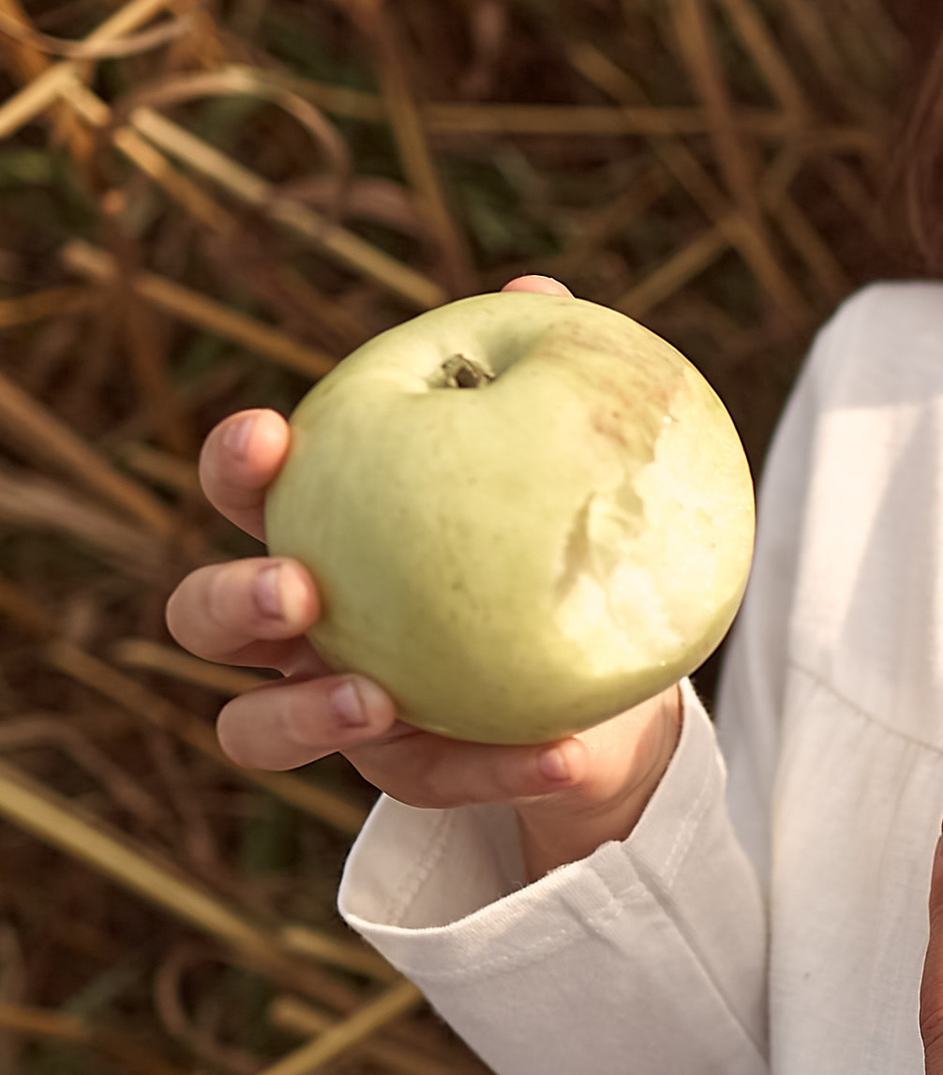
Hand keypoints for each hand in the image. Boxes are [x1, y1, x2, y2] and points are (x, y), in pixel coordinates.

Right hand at [164, 274, 681, 871]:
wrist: (608, 670)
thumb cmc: (547, 533)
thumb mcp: (547, 462)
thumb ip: (534, 379)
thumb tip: (538, 291)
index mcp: (317, 525)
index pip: (245, 489)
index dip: (237, 465)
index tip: (271, 437)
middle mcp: (297, 626)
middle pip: (202, 618)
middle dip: (233, 600)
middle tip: (301, 588)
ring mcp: (335, 710)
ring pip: (256, 731)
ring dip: (306, 715)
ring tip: (380, 698)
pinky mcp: (408, 776)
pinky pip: (436, 783)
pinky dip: (499, 770)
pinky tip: (567, 753)